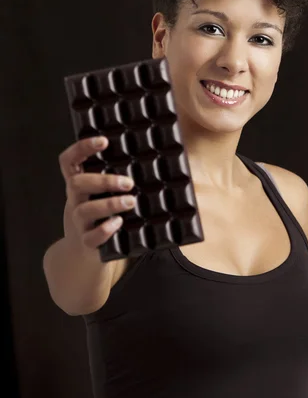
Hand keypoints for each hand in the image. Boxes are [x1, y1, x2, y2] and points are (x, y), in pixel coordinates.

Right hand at [58, 136, 135, 251]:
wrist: (79, 255)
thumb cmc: (97, 217)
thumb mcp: (97, 196)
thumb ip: (112, 180)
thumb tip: (149, 160)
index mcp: (78, 186)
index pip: (69, 161)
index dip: (82, 148)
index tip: (104, 141)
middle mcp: (75, 201)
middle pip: (77, 184)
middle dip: (103, 180)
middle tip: (129, 182)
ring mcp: (79, 223)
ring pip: (85, 210)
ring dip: (109, 204)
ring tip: (131, 202)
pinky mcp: (87, 243)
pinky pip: (91, 237)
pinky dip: (105, 229)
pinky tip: (119, 223)